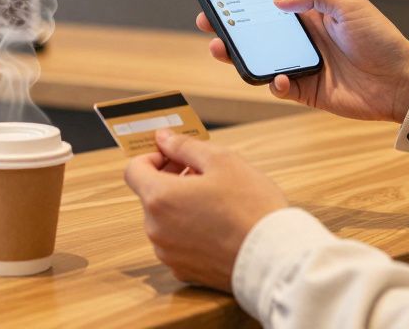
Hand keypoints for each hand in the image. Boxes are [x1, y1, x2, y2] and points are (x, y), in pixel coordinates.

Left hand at [124, 130, 287, 290]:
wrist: (274, 258)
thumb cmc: (251, 206)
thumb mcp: (222, 161)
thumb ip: (185, 146)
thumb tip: (163, 138)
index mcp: (160, 198)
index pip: (134, 170)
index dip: (153, 157)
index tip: (174, 155)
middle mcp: (156, 229)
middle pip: (151, 196)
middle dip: (172, 180)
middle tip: (204, 173)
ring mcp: (168, 253)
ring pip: (165, 220)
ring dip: (181, 206)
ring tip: (216, 201)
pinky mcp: (183, 271)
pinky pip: (178, 243)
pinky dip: (190, 231)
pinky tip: (218, 226)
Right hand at [196, 0, 408, 122]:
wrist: (401, 82)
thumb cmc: (380, 39)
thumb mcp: (350, 4)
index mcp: (312, 13)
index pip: (272, 0)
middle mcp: (303, 38)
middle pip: (258, 31)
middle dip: (231, 26)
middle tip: (208, 21)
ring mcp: (303, 65)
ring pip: (261, 60)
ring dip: (239, 55)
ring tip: (221, 49)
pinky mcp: (307, 90)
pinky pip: (279, 88)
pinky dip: (274, 83)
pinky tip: (279, 78)